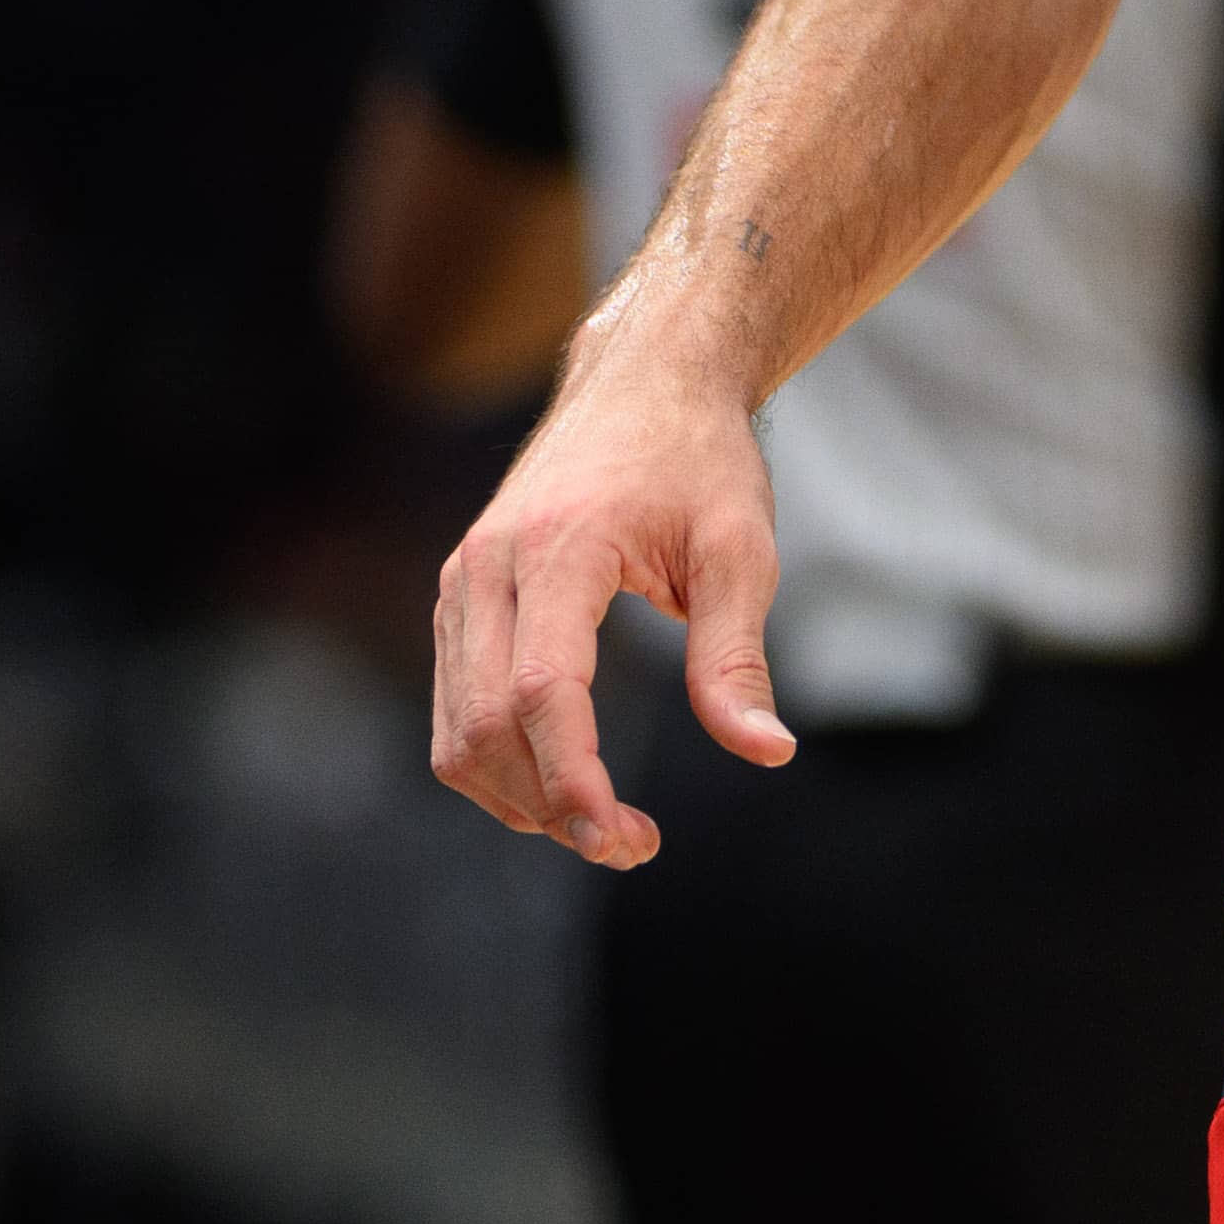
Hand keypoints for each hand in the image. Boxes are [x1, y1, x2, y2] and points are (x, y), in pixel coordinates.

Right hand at [428, 344, 791, 865]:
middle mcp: (487, 566)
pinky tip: (563, 781)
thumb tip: (767, 752)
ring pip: (457, 729)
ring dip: (519, 796)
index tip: (629, 840)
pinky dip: (498, 761)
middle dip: (551, 805)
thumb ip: (738, 656)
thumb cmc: (699, 459)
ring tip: (605, 824)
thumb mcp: (740, 548)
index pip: (545, 693)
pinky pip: (456, 705)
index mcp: (557, 548)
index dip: (577, 781)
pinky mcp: (460, 597)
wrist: (643, 378)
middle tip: (634, 845)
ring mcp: (462, 582)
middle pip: (487, 725)